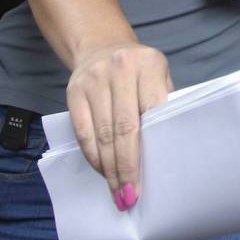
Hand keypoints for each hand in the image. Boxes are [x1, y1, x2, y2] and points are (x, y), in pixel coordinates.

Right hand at [65, 42, 172, 210]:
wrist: (102, 45)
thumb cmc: (140, 69)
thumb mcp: (160, 76)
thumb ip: (163, 103)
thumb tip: (166, 147)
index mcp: (149, 64)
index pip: (152, 110)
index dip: (150, 147)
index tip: (150, 176)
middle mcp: (120, 70)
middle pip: (124, 128)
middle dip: (126, 166)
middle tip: (128, 194)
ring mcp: (94, 80)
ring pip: (102, 133)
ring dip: (108, 167)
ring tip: (116, 190)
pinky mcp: (73, 92)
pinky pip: (83, 131)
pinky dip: (92, 155)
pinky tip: (101, 170)